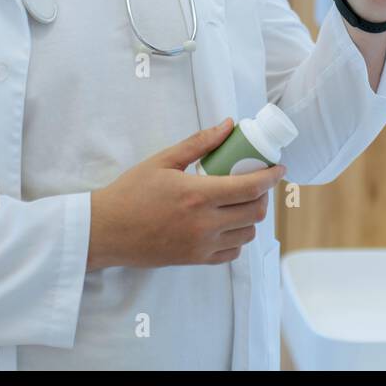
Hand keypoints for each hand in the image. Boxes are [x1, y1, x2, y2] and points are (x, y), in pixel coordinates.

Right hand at [88, 119, 285, 269]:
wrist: (107, 230)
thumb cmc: (132, 192)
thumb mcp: (163, 160)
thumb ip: (199, 143)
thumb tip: (229, 125)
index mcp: (199, 195)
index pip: (251, 187)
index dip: (271, 177)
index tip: (279, 168)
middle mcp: (205, 223)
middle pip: (256, 212)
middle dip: (263, 195)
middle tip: (256, 182)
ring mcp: (201, 245)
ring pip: (247, 234)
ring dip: (251, 217)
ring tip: (241, 202)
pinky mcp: (195, 260)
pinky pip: (232, 253)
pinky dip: (237, 238)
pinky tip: (227, 224)